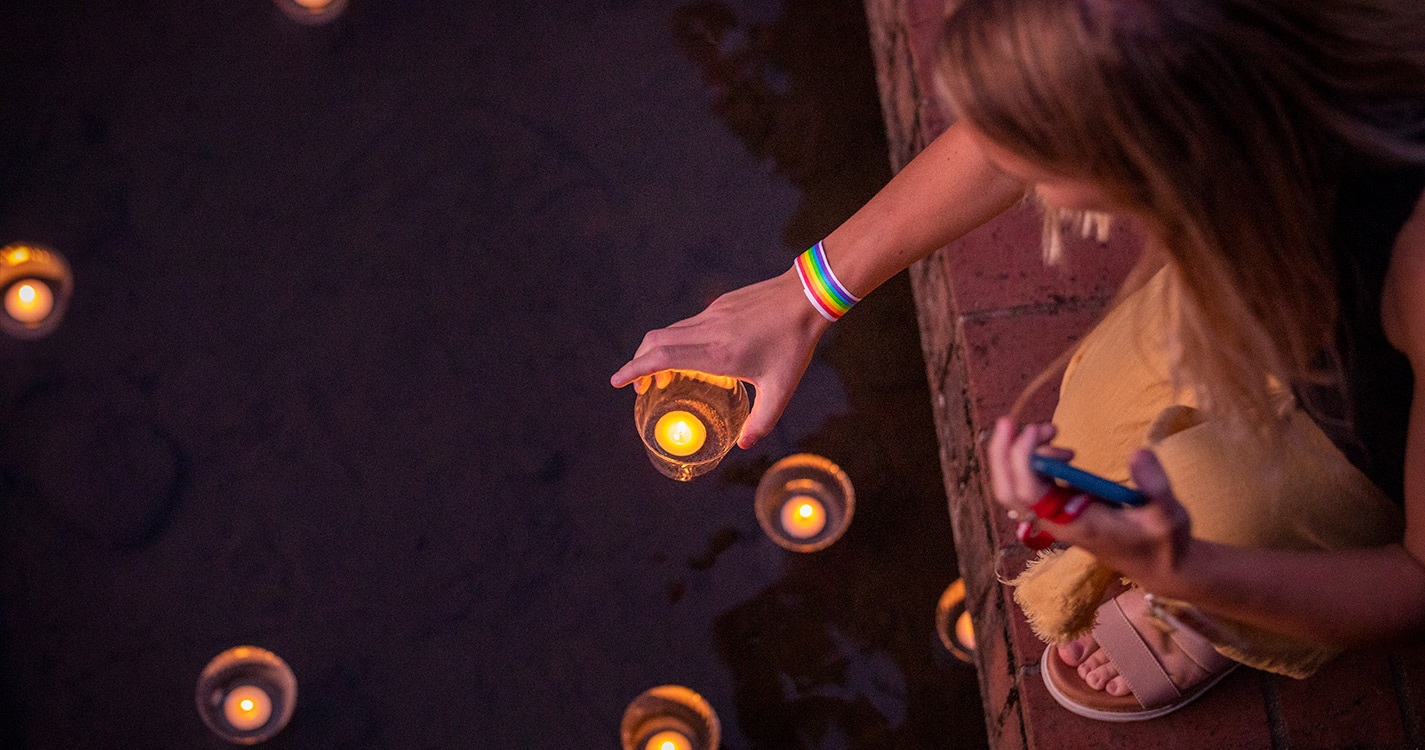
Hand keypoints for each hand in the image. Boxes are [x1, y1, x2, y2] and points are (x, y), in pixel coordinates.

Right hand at [610, 267, 831, 447]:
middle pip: (654, 342)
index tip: (617, 381)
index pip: (661, 358)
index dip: (634, 369)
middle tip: (637, 386)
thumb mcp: (781, 390)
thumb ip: (761, 421)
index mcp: (716, 354)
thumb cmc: (793, 344)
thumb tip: (743, 445)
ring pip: (669, 332)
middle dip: (638, 363)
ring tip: (663, 376)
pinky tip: (691, 357)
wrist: (804, 297)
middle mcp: (707, 332)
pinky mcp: (719, 306)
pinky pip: (687, 325)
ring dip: (656, 352)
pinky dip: (676, 342)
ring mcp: (711, 315)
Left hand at [987, 417, 1193, 588]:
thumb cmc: (1163, 542)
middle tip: (1010, 421)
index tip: (1038, 430)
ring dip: (1020, 454)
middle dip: (1002, 454)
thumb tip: (1138, 452)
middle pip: (1007, 491)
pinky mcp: (1058, 510)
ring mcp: (1054, 517)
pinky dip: (1032, 461)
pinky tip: (1063, 453)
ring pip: (1013, 487)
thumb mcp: (1171, 514)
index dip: (1022, 459)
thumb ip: (1155, 485)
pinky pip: (1028, 485)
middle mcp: (1057, 522)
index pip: (1029, 493)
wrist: (1158, 565)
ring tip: (1055, 434)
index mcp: (1077, 524)